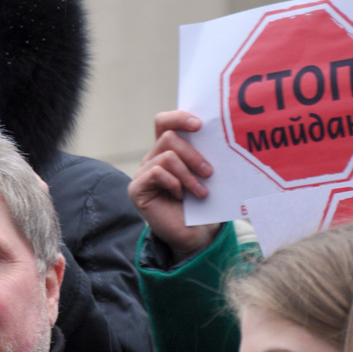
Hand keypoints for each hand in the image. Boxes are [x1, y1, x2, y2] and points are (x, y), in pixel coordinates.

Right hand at [129, 110, 220, 258]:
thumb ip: (201, 153)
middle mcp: (152, 159)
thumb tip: (215, 135)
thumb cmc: (201, 204)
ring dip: (188, 174)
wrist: (194, 234)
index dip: (179, 117)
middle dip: (193, 154)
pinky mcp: (137, 189)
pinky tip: (180, 196)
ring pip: (166, 156)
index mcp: (167, 151)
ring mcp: (142, 174)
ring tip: (201, 192)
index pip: (165, 122)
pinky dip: (174, 183)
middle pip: (169, 137)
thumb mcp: (203, 174)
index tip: (200, 125)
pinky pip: (156, 173)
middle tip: (209, 172)